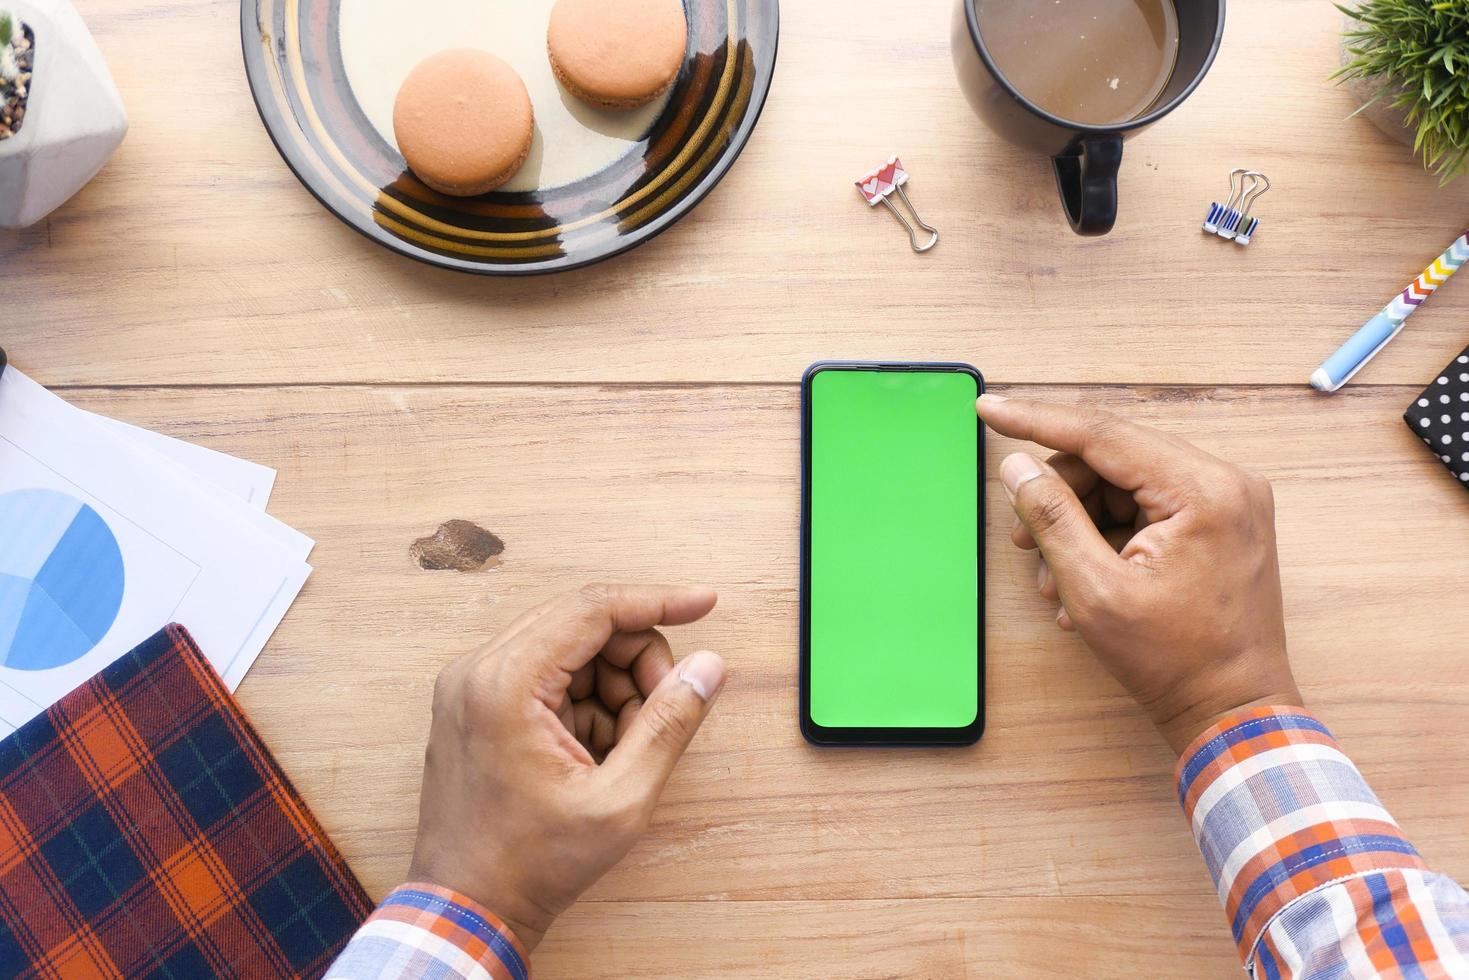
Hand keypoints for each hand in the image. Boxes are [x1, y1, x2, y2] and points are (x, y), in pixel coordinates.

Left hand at [408, 584, 725, 950]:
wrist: (467, 908)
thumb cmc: (530, 864)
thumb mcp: (619, 800)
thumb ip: (669, 725)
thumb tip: (708, 666)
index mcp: (506, 683)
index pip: (593, 609)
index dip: (657, 601)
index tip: (704, 603)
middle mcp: (479, 670)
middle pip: (584, 624)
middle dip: (638, 661)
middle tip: (664, 712)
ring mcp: (473, 686)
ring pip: (570, 649)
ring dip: (615, 685)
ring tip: (624, 749)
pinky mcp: (477, 703)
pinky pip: (550, 675)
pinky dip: (587, 702)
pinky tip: (597, 753)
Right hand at [976, 395, 1301, 753]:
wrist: (1233, 711)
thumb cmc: (1175, 661)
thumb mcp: (1095, 591)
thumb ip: (1052, 518)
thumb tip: (1017, 467)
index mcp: (1202, 491)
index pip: (1102, 434)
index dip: (1036, 420)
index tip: (989, 409)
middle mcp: (1224, 482)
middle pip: (1112, 457)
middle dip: (1059, 494)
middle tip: (1022, 538)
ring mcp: (1227, 501)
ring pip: (1124, 482)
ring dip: (1079, 521)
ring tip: (1055, 579)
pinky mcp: (1220, 522)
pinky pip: (1146, 506)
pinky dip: (1107, 535)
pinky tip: (1084, 580)